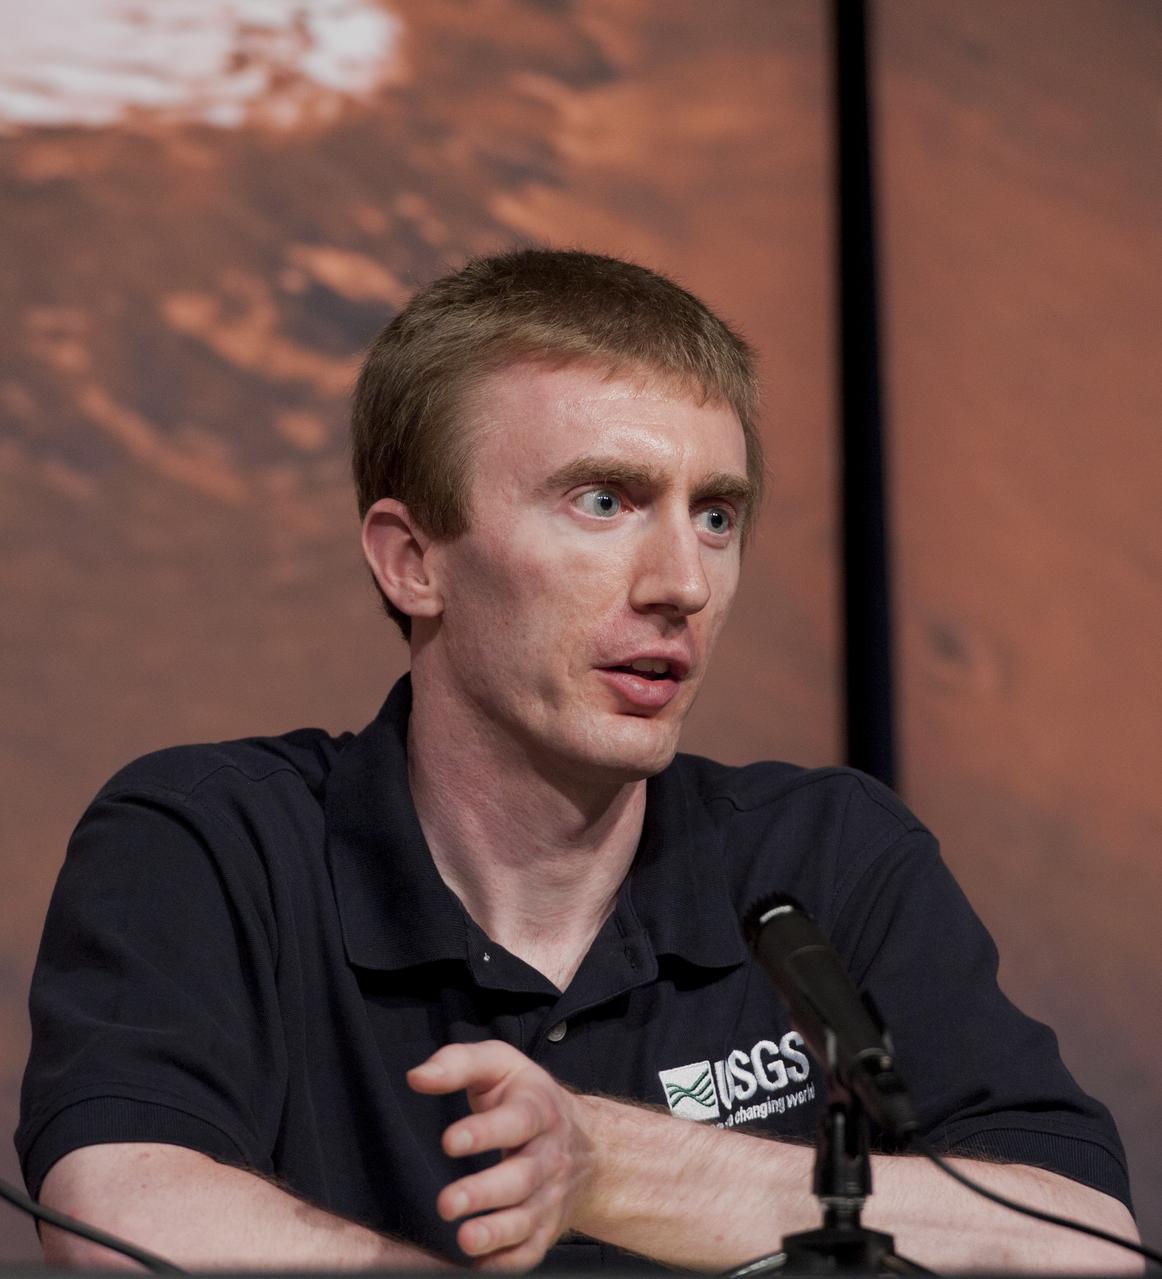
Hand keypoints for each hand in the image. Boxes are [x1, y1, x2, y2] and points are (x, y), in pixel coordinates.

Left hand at [407, 1040, 593, 1270]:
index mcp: (538, 1111)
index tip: (449, 1141)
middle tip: (447, 1203)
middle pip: (521, 1177)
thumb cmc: (528, 1099)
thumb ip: (459, 1063)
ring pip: (527, 1220)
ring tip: (465, 1239)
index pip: (516, 1121)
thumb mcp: (500, 1065)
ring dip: (496, 1233)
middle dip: (485, 1192)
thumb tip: (418, 1077)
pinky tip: (478, 1263)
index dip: (484, 1132)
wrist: (589, 1144)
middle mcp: (548, 1156)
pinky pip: (529, 1252)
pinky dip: (506, 1262)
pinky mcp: (545, 1229)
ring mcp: (549, 1196)